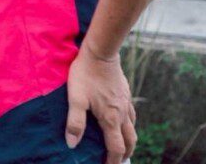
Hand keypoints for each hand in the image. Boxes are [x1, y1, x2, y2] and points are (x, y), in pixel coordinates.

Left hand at [65, 42, 135, 163]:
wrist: (101, 53)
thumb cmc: (85, 74)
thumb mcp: (75, 98)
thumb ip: (74, 122)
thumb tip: (72, 144)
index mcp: (111, 118)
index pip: (116, 147)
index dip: (113, 161)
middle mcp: (122, 114)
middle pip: (130, 141)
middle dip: (125, 154)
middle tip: (117, 161)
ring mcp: (126, 103)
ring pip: (133, 128)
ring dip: (129, 141)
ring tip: (121, 146)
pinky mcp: (126, 93)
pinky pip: (132, 115)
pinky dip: (129, 125)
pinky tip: (123, 122)